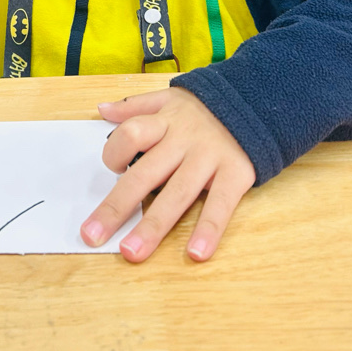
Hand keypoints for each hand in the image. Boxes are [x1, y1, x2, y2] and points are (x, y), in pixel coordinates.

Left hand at [80, 87, 254, 262]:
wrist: (259, 100)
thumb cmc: (206, 107)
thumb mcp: (170, 97)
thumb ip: (135, 105)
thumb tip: (101, 111)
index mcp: (165, 121)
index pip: (130, 135)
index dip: (115, 152)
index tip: (111, 168)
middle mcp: (183, 141)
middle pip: (144, 174)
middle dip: (116, 206)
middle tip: (92, 235)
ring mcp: (209, 158)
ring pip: (176, 194)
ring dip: (152, 227)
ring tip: (132, 252)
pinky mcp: (236, 174)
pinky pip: (220, 205)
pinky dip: (209, 229)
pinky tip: (195, 254)